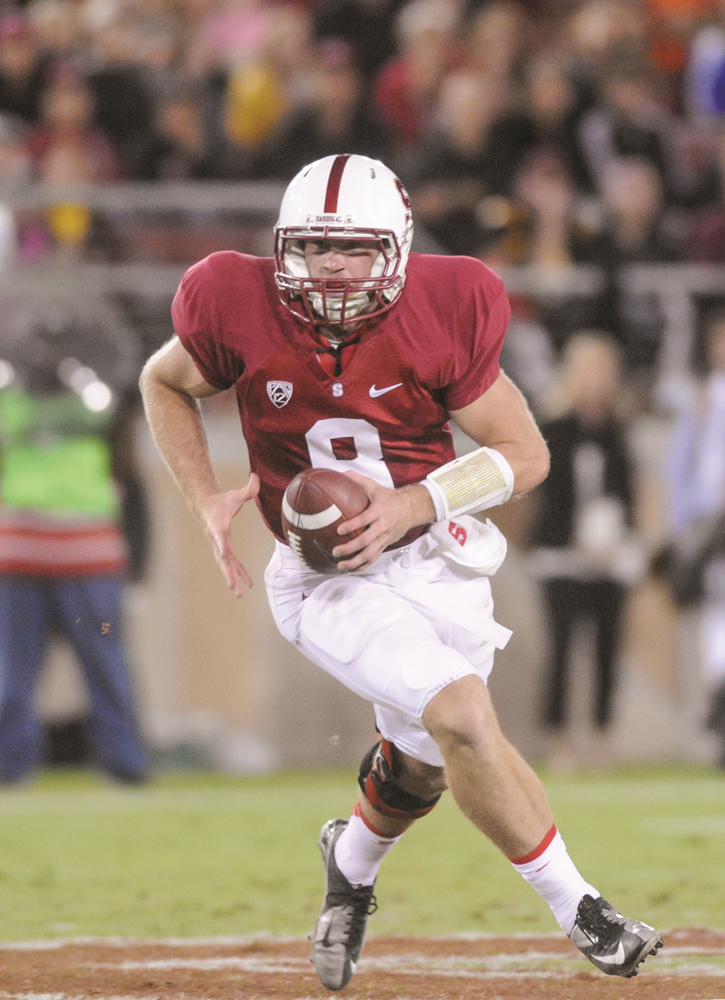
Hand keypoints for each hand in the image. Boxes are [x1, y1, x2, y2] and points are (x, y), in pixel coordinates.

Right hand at [197, 473, 259, 595]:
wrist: (204, 506)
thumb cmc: (221, 501)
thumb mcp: (235, 494)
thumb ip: (248, 488)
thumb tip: (256, 476)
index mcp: (219, 528)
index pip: (221, 537)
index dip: (222, 544)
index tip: (224, 552)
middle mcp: (217, 540)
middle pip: (223, 559)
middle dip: (228, 573)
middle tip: (233, 587)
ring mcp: (218, 546)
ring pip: (226, 566)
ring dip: (232, 579)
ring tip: (239, 594)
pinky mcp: (222, 549)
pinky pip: (230, 564)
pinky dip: (237, 573)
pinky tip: (244, 585)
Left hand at [331, 472, 434, 570]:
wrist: (412, 508)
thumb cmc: (390, 497)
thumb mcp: (375, 486)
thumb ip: (357, 480)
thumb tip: (340, 474)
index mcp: (379, 511)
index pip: (364, 519)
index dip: (352, 525)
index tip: (339, 530)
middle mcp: (382, 526)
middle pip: (366, 541)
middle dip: (350, 548)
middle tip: (335, 551)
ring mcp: (385, 537)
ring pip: (370, 553)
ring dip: (355, 561)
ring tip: (340, 565)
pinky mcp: (386, 544)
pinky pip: (375, 557)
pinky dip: (364, 564)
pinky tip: (353, 568)